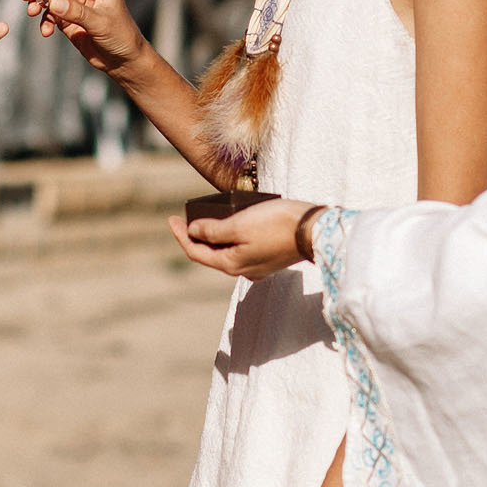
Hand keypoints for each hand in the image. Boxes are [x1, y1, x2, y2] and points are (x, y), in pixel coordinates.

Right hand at [22, 0, 147, 74]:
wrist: (123, 60)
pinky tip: (46, 32)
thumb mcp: (101, 23)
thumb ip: (77, 12)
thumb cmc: (122, 36)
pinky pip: (49, 10)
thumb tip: (52, 1)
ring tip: (32, 12)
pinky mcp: (66, 14)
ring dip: (37, 0)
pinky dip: (44, 19)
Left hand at [171, 199, 318, 278]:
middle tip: (186, 217)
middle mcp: (243, 270)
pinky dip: (233, 236)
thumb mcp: (239, 224)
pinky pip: (243, 248)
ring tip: (209, 217)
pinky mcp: (270, 257)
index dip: (181, 235)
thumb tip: (194, 231)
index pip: (196, 252)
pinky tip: (236, 223)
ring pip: (228, 251)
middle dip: (196, 236)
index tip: (171, 218)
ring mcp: (258, 266)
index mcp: (231, 264)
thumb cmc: (276, 225)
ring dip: (215, 236)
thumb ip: (213, 230)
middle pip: (211, 254)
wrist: (314, 230)